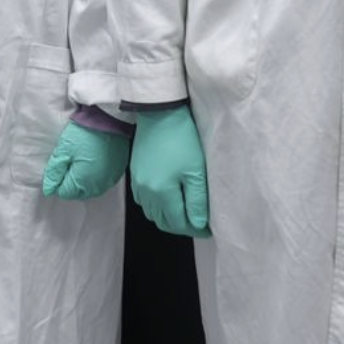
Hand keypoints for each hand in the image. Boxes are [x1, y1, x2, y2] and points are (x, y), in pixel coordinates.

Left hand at [42, 120, 131, 199]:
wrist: (110, 118)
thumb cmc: (85, 132)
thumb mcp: (63, 150)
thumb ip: (54, 172)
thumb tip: (49, 189)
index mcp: (83, 182)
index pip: (64, 192)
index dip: (58, 181)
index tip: (58, 166)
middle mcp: (98, 185)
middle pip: (78, 193)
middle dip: (70, 182)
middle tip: (68, 162)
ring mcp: (110, 179)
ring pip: (91, 189)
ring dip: (83, 180)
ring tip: (80, 161)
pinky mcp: (118, 171)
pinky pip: (103, 181)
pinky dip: (96, 176)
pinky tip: (93, 161)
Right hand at [129, 106, 209, 236]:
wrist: (159, 113)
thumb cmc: (181, 139)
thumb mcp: (196, 171)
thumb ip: (197, 201)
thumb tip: (199, 224)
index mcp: (161, 193)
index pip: (179, 224)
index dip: (196, 229)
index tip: (209, 229)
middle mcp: (146, 192)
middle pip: (164, 222)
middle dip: (182, 226)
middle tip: (199, 222)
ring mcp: (138, 183)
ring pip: (152, 213)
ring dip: (169, 218)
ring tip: (186, 212)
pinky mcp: (135, 174)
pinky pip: (144, 201)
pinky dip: (156, 206)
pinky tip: (168, 199)